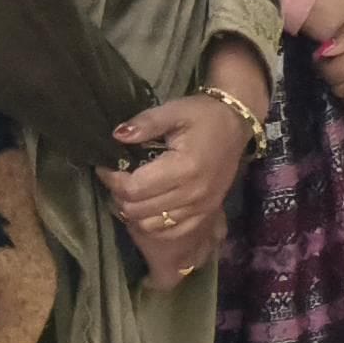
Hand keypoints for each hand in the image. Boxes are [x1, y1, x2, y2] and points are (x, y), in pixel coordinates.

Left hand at [100, 90, 252, 288]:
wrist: (237, 123)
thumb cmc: (203, 115)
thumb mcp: (173, 111)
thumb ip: (145, 123)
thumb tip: (117, 136)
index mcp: (184, 167)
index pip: (133, 188)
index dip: (111, 180)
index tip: (106, 167)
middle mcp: (193, 192)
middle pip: (137, 210)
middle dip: (119, 195)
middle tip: (118, 178)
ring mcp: (201, 206)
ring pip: (150, 224)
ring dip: (134, 211)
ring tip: (133, 192)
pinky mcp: (207, 212)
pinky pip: (171, 232)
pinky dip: (154, 224)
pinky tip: (150, 207)